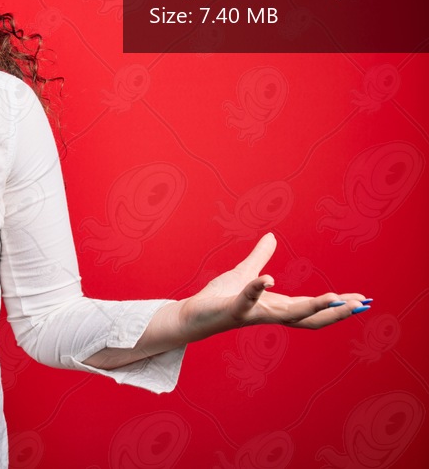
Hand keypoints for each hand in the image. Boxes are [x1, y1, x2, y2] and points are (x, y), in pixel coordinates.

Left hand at [178, 232, 368, 341]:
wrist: (192, 314)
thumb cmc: (219, 297)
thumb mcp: (245, 273)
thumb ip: (260, 257)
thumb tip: (272, 236)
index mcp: (276, 306)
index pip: (313, 308)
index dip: (338, 305)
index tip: (362, 300)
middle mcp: (270, 313)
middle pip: (310, 317)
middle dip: (337, 311)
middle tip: (362, 304)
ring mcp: (253, 314)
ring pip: (287, 314)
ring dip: (311, 306)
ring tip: (334, 296)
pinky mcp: (233, 310)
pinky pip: (247, 300)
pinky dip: (258, 290)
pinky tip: (268, 280)